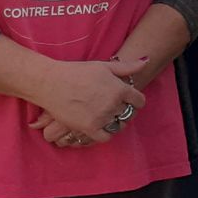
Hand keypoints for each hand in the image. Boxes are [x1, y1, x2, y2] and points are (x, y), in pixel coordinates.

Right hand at [27, 58, 146, 143]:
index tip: (129, 100)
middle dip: (125, 110)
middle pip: (129, 113)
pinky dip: (105, 133)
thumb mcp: (104, 66)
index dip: (135, 100)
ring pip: (118, 126)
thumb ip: (127, 67)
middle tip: (116, 107)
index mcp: (119, 89)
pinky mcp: (88, 128)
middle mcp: (113, 104)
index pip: (139, 101)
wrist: (51, 82)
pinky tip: (100, 126)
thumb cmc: (77, 71)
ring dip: (116, 122)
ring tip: (108, 116)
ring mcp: (101, 117)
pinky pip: (105, 137)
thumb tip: (146, 60)